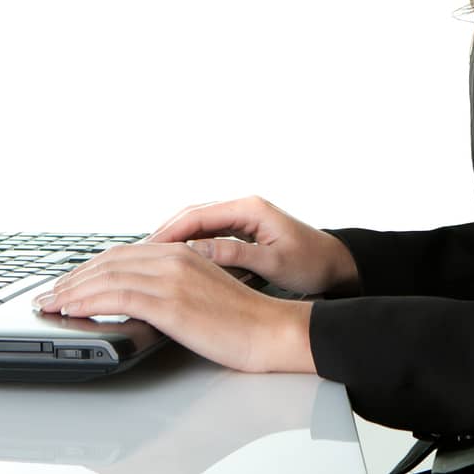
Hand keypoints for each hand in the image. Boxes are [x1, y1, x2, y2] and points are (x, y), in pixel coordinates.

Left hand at [29, 241, 314, 372]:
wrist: (270, 331)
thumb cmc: (240, 319)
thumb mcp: (201, 290)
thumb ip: (171, 284)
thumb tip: (137, 295)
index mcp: (181, 252)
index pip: (122, 254)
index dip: (89, 268)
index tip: (67, 282)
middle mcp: (173, 258)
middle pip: (109, 262)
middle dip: (73, 278)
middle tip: (49, 294)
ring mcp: (171, 278)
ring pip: (107, 277)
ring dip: (72, 290)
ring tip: (51, 304)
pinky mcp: (170, 302)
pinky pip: (117, 297)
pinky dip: (88, 301)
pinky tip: (72, 310)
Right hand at [143, 195, 360, 296]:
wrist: (336, 265)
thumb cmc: (312, 263)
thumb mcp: (274, 264)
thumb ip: (235, 255)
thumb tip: (197, 251)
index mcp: (250, 208)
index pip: (198, 215)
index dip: (169, 232)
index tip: (147, 248)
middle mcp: (243, 208)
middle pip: (192, 216)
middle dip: (164, 234)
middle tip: (136, 255)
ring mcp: (242, 218)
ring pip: (197, 226)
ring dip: (173, 240)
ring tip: (147, 259)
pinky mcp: (243, 231)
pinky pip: (208, 235)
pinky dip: (188, 245)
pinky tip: (173, 261)